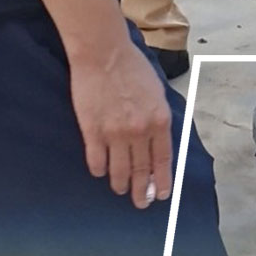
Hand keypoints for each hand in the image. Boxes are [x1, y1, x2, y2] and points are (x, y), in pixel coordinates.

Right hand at [72, 37, 175, 206]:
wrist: (103, 53)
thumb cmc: (131, 66)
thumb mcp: (157, 91)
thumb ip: (159, 117)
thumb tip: (159, 139)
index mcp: (159, 121)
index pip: (163, 160)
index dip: (162, 181)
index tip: (161, 194)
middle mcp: (139, 131)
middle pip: (142, 169)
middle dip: (142, 190)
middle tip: (141, 202)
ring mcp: (115, 133)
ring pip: (119, 170)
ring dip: (120, 184)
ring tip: (120, 190)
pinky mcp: (92, 131)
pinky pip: (96, 160)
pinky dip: (99, 170)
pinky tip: (101, 172)